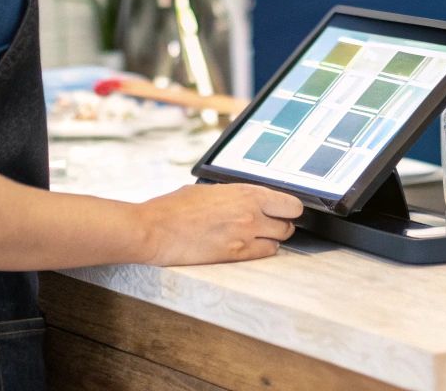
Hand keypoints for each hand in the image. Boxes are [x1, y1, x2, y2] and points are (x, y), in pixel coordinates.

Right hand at [135, 182, 303, 265]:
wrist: (154, 230)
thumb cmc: (174, 208)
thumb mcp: (207, 190)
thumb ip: (232, 195)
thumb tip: (244, 199)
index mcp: (245, 192)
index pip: (291, 203)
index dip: (290, 208)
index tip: (285, 209)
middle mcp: (250, 213)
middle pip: (288, 224)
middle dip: (281, 224)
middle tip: (271, 224)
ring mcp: (244, 236)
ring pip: (279, 241)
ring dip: (272, 239)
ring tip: (257, 235)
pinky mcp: (234, 255)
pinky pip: (264, 254)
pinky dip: (261, 250)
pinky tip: (248, 246)